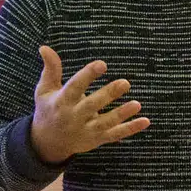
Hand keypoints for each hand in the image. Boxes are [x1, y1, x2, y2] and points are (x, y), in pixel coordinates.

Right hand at [30, 46, 148, 164]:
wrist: (47, 143)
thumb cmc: (49, 109)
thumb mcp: (45, 90)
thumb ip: (51, 69)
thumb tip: (45, 47)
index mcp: (61, 102)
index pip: (75, 87)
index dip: (87, 75)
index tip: (102, 64)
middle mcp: (74, 117)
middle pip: (92, 105)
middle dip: (108, 94)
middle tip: (126, 82)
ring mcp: (86, 130)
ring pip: (105, 122)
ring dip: (122, 114)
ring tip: (137, 104)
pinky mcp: (97, 139)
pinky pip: (115, 134)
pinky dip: (130, 129)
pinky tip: (145, 121)